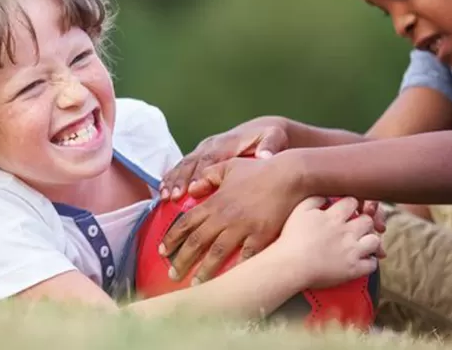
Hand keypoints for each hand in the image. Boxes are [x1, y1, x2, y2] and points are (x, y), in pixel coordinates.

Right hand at [159, 117, 289, 200]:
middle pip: (191, 162)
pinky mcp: (199, 157)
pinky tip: (164, 195)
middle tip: (173, 196)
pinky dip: (171, 180)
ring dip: (172, 180)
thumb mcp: (275, 137)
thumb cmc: (269, 138)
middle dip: (180, 179)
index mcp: (226, 143)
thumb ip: (270, 146)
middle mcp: (210, 145)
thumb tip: (265, 156)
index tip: (192, 189)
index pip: (209, 158)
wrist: (263, 130)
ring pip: (183, 164)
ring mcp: (202, 150)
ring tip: (164, 197)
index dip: (199, 173)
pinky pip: (182, 168)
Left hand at [160, 156, 304, 283]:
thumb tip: (191, 189)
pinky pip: (246, 257)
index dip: (172, 238)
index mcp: (214, 202)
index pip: (186, 223)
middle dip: (182, 260)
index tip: (162, 252)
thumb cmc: (259, 170)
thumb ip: (208, 176)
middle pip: (197, 241)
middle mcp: (224, 217)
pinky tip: (229, 281)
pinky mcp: (261, 236)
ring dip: (204, 270)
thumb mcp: (228, 167)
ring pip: (217, 253)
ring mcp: (243, 227)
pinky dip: (237, 269)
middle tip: (172, 274)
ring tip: (196, 284)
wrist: (289, 175)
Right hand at [269, 196, 381, 288]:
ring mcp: (352, 251)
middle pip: (368, 221)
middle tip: (355, 227)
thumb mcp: (299, 211)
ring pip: (375, 241)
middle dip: (363, 222)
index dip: (351, 205)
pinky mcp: (354, 269)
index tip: (346, 210)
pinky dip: (369, 261)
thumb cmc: (291, 238)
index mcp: (333, 217)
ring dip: (370, 241)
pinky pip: (373, 264)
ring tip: (360, 243)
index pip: (352, 202)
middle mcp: (346, 232)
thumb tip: (327, 196)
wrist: (290, 265)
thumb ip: (315, 199)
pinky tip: (360, 259)